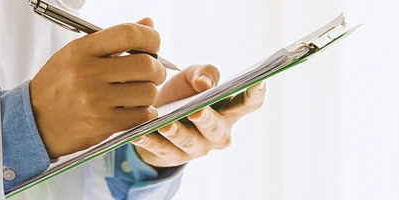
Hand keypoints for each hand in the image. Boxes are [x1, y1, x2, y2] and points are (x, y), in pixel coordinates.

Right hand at [30, 18, 165, 157]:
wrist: (34, 120)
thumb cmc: (58, 85)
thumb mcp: (77, 54)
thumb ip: (114, 40)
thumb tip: (148, 24)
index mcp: (81, 50)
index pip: (129, 34)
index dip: (150, 37)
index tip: (153, 44)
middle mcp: (88, 73)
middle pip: (146, 65)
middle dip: (157, 69)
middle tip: (153, 74)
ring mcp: (95, 100)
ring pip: (148, 92)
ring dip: (150, 94)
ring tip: (138, 93)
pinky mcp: (102, 124)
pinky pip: (142, 115)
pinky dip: (145, 112)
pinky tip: (134, 109)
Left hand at [131, 64, 266, 166]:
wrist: (157, 118)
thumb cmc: (183, 94)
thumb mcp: (193, 77)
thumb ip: (204, 73)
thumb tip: (205, 83)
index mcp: (228, 111)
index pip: (248, 104)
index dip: (255, 94)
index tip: (259, 82)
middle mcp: (217, 133)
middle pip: (215, 128)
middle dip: (206, 120)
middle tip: (197, 111)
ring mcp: (196, 148)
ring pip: (187, 141)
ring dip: (176, 132)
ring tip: (165, 124)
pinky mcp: (172, 156)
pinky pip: (161, 149)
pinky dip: (150, 142)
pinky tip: (140, 134)